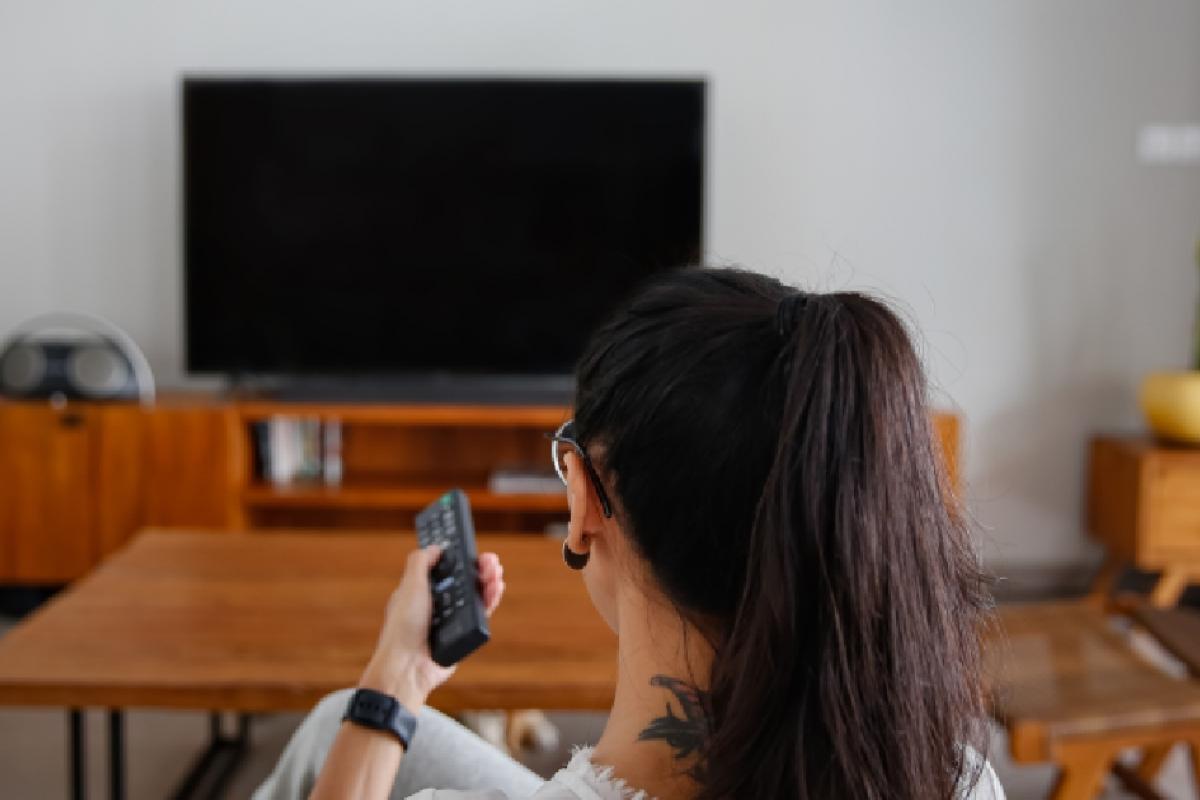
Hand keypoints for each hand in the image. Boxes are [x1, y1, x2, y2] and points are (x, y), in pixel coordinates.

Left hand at [360, 546, 504, 708]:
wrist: (408, 665)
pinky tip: (496, 587)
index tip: (468, 546)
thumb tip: (436, 547)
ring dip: (487, 580)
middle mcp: (437, 603)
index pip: (444, 568)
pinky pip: (480, 612)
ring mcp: (451, 618)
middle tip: (490, 559)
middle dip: (477, 567)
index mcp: (421, 590)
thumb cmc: (403, 627)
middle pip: (463, 580)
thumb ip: (420, 562)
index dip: (457, 557)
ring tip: (496, 570)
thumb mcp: (409, 586)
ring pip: (475, 595)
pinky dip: (490, 598)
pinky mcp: (463, 632)